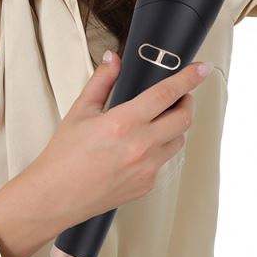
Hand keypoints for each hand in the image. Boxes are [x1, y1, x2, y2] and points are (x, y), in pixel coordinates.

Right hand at [25, 52, 210, 227]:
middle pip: (183, 118)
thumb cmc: (64, 155)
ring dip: (174, 126)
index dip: (188, 79)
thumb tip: (114, 59)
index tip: (201, 69)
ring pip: (178, 140)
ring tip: (158, 120)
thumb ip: (101, 81)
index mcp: (123, 123)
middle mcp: (140, 146)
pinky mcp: (146, 185)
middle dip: (187, 102)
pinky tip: (141, 145)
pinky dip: (160, 148)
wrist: (55, 197)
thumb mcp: (80, 111)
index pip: (166, 94)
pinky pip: (164, 161)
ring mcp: (147, 169)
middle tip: (180, 95)